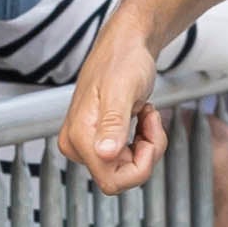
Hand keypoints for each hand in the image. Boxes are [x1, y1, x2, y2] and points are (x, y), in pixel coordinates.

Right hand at [59, 28, 168, 195]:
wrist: (125, 45)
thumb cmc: (123, 60)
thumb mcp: (122, 90)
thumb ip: (113, 124)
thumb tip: (105, 154)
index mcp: (79, 137)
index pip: (112, 181)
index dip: (141, 164)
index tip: (149, 132)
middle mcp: (77, 145)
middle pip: (121, 178)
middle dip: (146, 152)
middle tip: (150, 119)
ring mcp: (87, 144)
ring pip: (127, 169)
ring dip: (147, 144)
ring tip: (145, 114)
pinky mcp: (98, 141)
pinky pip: (127, 158)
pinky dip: (142, 141)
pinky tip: (140, 117)